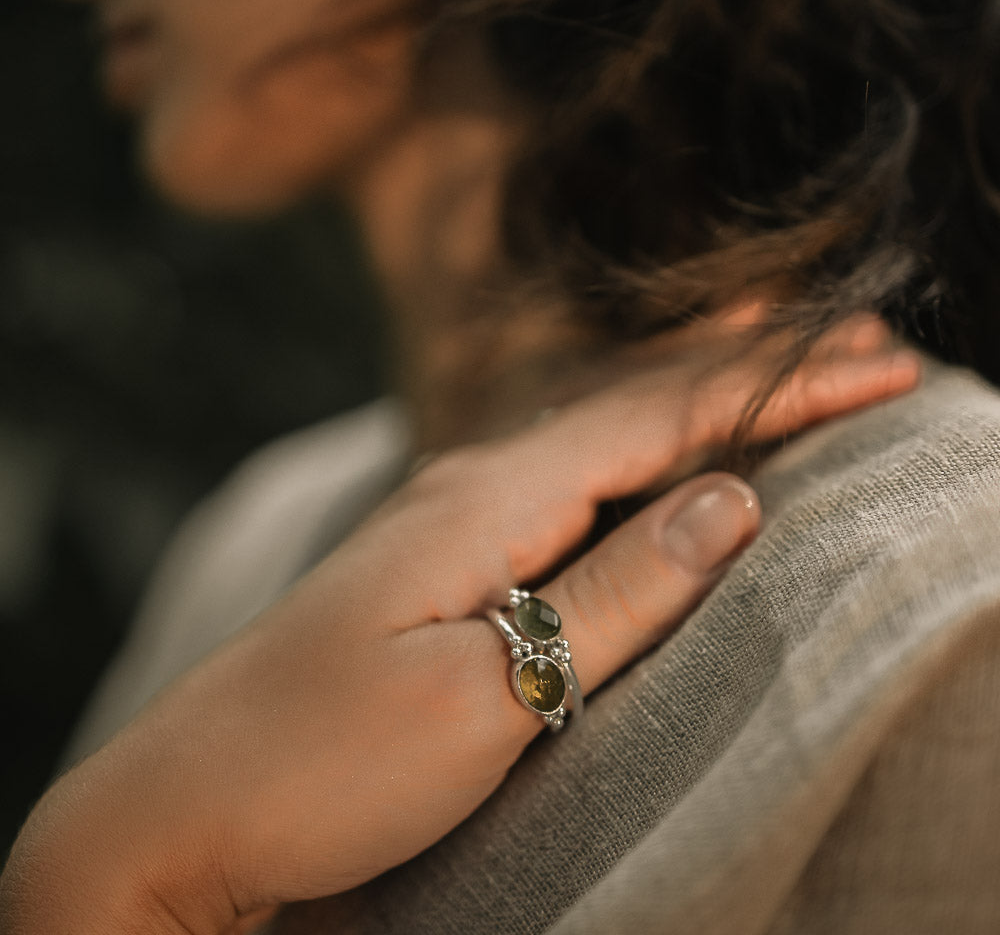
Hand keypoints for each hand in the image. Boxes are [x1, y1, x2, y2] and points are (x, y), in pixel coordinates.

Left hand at [0, 318, 918, 934]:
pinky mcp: (443, 556)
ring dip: (698, 399)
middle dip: (755, 375)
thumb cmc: (321, 761)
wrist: (179, 805)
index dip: (783, 392)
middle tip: (864, 345)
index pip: (666, 422)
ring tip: (774, 361)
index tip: (884, 366)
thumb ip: (614, 595)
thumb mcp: (486, 695)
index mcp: (490, 497)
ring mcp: (452, 514)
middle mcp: (471, 482)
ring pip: (602, 433)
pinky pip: (566, 476)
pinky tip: (651, 444)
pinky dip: (635, 445)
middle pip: (638, 404)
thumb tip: (730, 501)